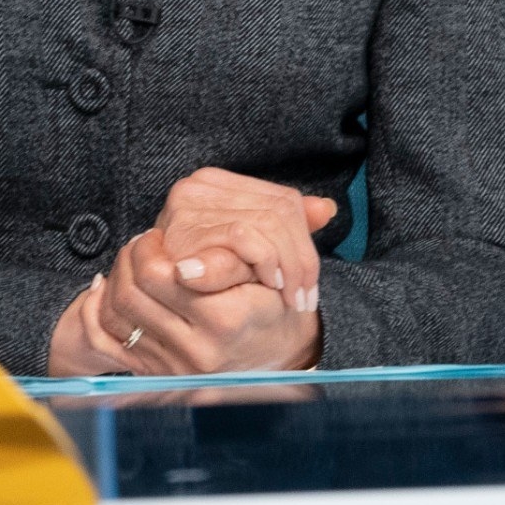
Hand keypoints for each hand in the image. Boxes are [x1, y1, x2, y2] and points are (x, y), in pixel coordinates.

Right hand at [155, 169, 334, 314]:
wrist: (177, 319)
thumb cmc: (213, 287)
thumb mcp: (254, 257)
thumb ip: (287, 230)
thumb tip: (327, 209)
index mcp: (213, 184)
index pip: (282, 200)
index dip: (305, 243)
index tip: (311, 283)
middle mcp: (194, 187)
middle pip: (278, 211)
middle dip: (301, 259)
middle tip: (306, 297)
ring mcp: (186, 206)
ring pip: (266, 223)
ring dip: (286, 265)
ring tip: (290, 296)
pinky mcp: (183, 231)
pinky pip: (243, 236)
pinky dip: (264, 261)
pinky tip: (268, 285)